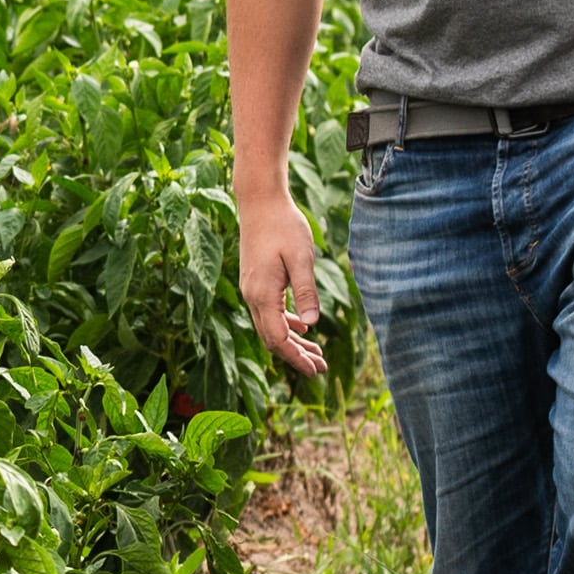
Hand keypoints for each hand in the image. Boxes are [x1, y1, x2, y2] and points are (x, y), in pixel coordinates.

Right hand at [236, 189, 326, 378]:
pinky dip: (286, 324)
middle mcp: (253, 296)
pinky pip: (270, 312)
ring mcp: (252, 289)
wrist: (259, 202)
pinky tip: (303, 327)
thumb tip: (312, 323)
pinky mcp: (256, 281)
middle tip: (321, 369)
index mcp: (263, 294)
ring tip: (316, 353)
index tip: (315, 371)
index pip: (278, 339)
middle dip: (296, 356)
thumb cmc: (283, 226)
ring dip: (293, 342)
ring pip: (271, 327)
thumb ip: (306, 291)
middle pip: (273, 339)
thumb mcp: (301, 258)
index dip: (296, 358)